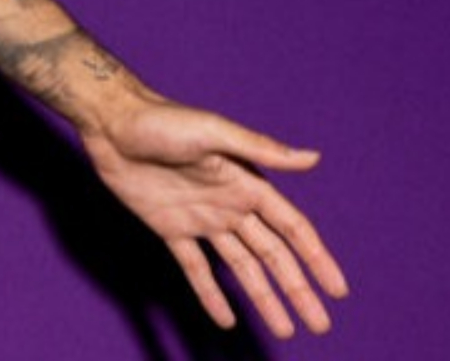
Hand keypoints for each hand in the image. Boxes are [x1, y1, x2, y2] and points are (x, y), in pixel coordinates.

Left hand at [85, 98, 347, 336]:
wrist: (111, 122)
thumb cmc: (163, 120)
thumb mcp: (214, 132)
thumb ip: (262, 150)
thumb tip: (314, 158)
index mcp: (247, 184)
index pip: (292, 229)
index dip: (317, 259)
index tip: (338, 291)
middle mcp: (230, 206)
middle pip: (272, 256)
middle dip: (297, 289)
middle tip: (319, 325)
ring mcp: (201, 219)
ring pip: (240, 268)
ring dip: (262, 298)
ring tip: (283, 330)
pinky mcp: (169, 227)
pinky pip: (194, 268)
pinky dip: (210, 294)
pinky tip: (226, 319)